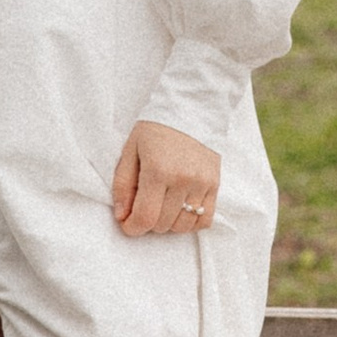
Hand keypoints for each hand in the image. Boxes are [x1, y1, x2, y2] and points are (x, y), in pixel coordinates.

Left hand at [112, 120, 219, 237]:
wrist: (190, 109)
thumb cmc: (155, 129)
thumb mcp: (130, 150)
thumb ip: (123, 184)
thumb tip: (121, 215)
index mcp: (158, 170)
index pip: (145, 217)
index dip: (133, 228)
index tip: (127, 224)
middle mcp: (182, 180)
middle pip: (163, 224)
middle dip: (147, 223)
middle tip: (143, 208)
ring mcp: (201, 183)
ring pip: (183, 226)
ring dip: (168, 224)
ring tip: (161, 206)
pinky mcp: (215, 184)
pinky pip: (205, 220)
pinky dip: (190, 222)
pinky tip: (180, 210)